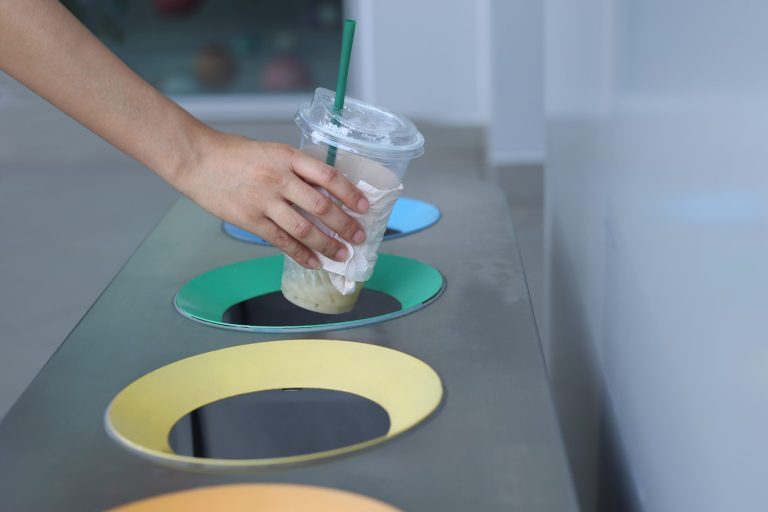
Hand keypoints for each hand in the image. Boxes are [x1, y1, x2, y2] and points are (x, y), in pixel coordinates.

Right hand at [177, 129, 368, 268]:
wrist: (198, 160)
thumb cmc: (235, 154)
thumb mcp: (272, 151)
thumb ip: (297, 169)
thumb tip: (326, 191)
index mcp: (288, 157)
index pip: (328, 176)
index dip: (350, 193)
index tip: (364, 206)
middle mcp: (279, 178)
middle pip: (321, 206)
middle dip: (344, 225)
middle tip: (359, 236)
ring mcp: (264, 201)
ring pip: (304, 228)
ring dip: (327, 244)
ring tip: (342, 254)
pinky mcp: (250, 220)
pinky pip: (281, 241)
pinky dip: (301, 254)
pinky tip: (314, 262)